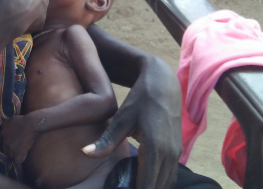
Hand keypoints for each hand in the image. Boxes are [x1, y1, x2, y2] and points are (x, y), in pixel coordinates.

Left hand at [0, 115, 39, 164]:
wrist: (31, 124)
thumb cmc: (23, 120)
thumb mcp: (11, 119)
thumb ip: (6, 124)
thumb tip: (4, 126)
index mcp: (2, 133)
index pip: (2, 142)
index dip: (8, 143)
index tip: (12, 143)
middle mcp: (5, 142)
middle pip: (5, 151)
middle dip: (10, 151)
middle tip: (16, 149)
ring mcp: (11, 148)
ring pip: (10, 157)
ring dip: (14, 156)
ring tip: (20, 154)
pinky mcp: (18, 152)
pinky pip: (17, 161)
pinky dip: (20, 160)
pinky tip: (23, 157)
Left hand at [83, 58, 181, 188]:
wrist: (163, 83)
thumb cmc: (140, 99)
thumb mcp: (122, 118)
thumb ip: (107, 140)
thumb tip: (85, 153)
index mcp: (155, 148)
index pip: (147, 185)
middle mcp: (169, 154)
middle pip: (158, 188)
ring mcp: (176, 153)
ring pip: (166, 183)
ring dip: (152, 187)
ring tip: (132, 185)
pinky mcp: (177, 150)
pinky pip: (169, 175)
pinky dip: (158, 181)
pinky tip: (143, 180)